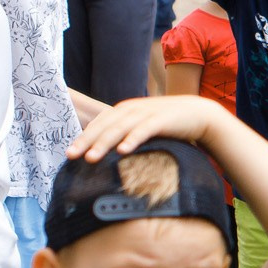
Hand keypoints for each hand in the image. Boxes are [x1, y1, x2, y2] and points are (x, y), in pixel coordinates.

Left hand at [66, 96, 223, 162]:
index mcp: (124, 111)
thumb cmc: (167, 124)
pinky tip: (123, 151)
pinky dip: (132, 139)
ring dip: (103, 143)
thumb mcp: (141, 126)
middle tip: (71, 156)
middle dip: (86, 141)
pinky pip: (144, 130)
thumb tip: (105, 152)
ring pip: (119, 128)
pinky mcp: (162, 120)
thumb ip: (125, 133)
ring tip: (91, 158)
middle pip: (104, 126)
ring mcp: (146, 113)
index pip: (98, 124)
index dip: (83, 137)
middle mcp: (131, 109)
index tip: (69, 154)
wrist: (198, 113)